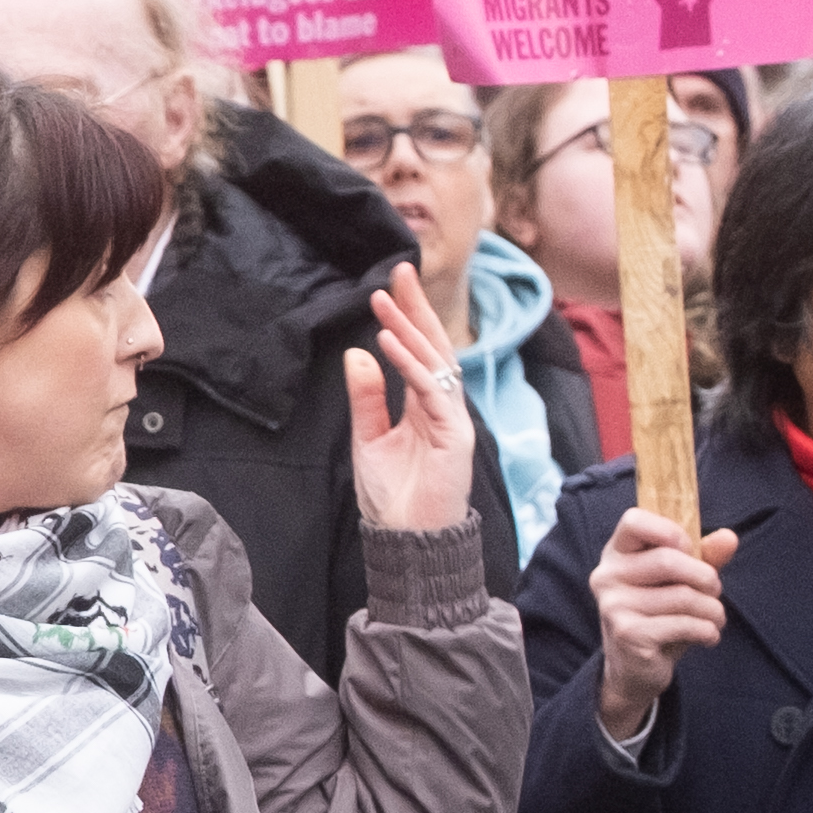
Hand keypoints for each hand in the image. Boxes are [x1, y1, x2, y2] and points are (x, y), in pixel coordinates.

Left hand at [348, 261, 476, 536]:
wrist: (408, 541)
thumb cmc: (393, 496)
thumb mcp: (369, 439)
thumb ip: (367, 398)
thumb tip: (358, 355)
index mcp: (425, 405)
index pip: (419, 351)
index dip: (408, 318)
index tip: (391, 286)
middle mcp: (443, 406)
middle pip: (434, 346)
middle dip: (417, 308)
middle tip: (401, 271)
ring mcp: (452, 419)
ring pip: (435, 363)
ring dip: (409, 329)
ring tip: (386, 300)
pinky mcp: (455, 435)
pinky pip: (431, 392)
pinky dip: (410, 366)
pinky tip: (389, 343)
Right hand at [585, 508, 737, 741]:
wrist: (635, 669)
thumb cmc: (659, 616)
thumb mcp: (681, 581)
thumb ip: (704, 557)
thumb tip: (728, 538)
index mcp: (617, 554)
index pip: (634, 520)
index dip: (669, 530)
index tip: (688, 549)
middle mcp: (607, 576)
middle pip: (669, 559)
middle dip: (706, 577)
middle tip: (714, 592)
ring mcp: (614, 606)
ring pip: (684, 595)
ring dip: (713, 610)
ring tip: (713, 619)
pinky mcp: (629, 634)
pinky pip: (685, 623)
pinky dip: (707, 631)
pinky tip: (707, 637)